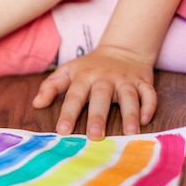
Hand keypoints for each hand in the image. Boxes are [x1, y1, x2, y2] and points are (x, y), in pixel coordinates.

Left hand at [32, 45, 156, 139]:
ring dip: (130, 114)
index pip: (74, 96)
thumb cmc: (90, 67)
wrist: (122, 48)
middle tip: (95, 137)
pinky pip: (149, 93)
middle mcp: (106, 78)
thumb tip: (36, 103)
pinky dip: (149, 105)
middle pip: (101, 97)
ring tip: (130, 133)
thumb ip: (51, 87)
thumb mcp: (68, 71)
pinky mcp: (144, 81)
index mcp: (84, 77)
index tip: (62, 131)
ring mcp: (126, 80)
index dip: (68, 114)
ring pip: (129, 96)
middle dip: (98, 117)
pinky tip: (146, 120)